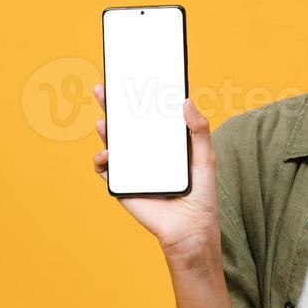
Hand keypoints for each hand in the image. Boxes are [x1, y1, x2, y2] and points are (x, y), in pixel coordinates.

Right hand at [92, 83, 218, 264]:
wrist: (191, 229)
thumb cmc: (201, 194)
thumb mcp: (205, 157)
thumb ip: (199, 130)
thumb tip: (187, 101)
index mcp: (164, 144)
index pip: (148, 116)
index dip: (137, 98)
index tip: (131, 79)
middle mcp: (146, 154)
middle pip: (125, 125)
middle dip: (113, 107)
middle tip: (104, 89)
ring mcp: (132, 169)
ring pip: (112, 144)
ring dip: (104, 130)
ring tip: (104, 120)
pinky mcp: (123, 186)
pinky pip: (106, 170)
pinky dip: (102, 160)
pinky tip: (107, 154)